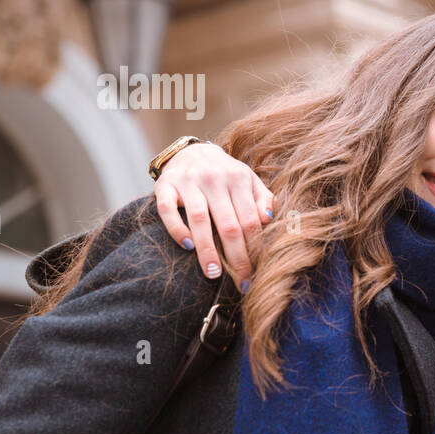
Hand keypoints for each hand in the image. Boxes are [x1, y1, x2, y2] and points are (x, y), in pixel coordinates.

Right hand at [153, 142, 274, 290]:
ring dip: (207, 249)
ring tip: (213, 273)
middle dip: (236, 257)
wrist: (192, 151)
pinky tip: (187, 246)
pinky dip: (177, 228)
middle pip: (229, 224)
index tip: (256, 273)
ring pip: (200, 218)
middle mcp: (215, 179)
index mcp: (239, 179)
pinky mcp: (165, 185)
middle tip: (240, 281)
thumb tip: (270, 219)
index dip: (255, 249)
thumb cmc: (226, 175)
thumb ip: (263, 199)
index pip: (250, 220)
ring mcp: (188, 182)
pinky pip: (168, 209)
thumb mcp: (249, 181)